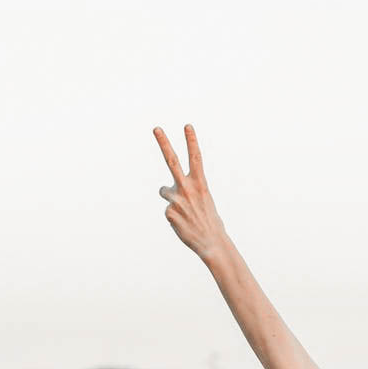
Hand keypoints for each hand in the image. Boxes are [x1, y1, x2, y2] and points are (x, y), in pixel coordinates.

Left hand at [153, 123, 230, 262]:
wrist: (211, 242)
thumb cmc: (209, 221)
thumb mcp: (204, 201)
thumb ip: (186, 191)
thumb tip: (164, 190)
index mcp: (200, 184)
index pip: (196, 158)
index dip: (191, 141)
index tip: (187, 126)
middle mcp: (187, 188)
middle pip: (172, 160)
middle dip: (164, 143)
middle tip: (156, 128)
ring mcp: (176, 199)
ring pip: (164, 191)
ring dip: (171, 197)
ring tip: (185, 211)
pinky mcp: (169, 212)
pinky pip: (167, 210)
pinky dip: (174, 216)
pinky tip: (183, 224)